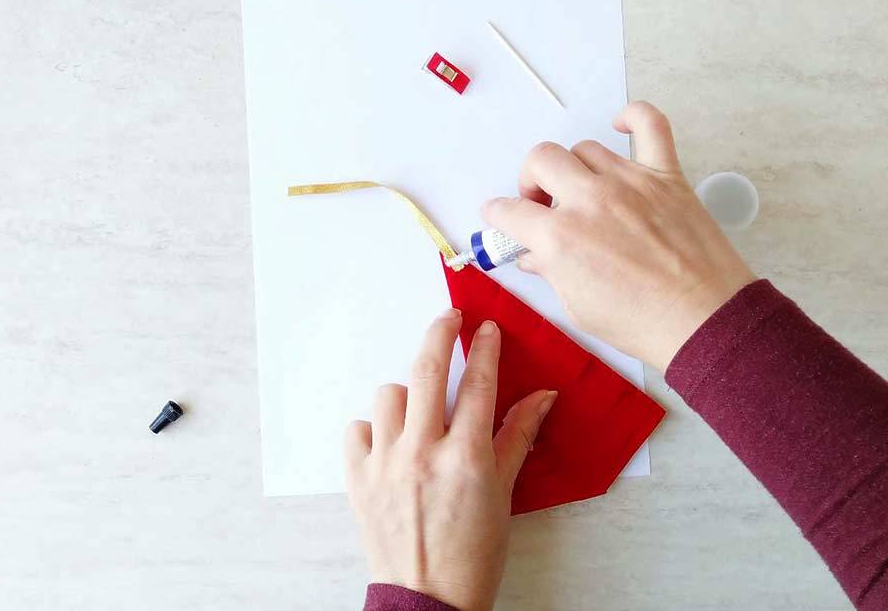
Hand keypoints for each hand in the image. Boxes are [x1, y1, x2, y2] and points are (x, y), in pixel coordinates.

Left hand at [345, 309, 556, 610]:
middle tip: (449, 318)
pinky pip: (357, 429)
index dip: (485, 348)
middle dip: (440, 331)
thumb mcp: (503, 494)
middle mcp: (423, 452)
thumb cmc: (473, 552)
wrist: (428, 599)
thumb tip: (542, 398)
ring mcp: (386, 463)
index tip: (486, 328)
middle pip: (428, 369)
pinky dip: (373, 429)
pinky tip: (390, 444)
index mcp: (466, 458)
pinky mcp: (358, 477)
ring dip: (407, 395)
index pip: (480, 384)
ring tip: (420, 414)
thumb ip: (517, 438)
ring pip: (389, 394)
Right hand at [482, 101, 754, 371]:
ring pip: (585, 148)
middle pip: (541, 160)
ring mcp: (629, 182)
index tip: (501, 217)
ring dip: (575, 168)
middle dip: (531, 181)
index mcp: (560, 237)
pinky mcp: (666, 176)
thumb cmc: (640, 322)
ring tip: (584, 190)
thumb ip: (550, 271)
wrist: (702, 322)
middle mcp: (589, 200)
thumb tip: (534, 256)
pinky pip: (650, 125)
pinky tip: (621, 126)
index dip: (497, 215)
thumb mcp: (577, 306)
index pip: (508, 211)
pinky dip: (633, 117)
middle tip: (543, 204)